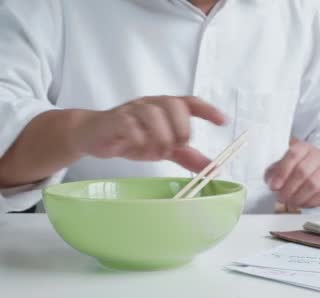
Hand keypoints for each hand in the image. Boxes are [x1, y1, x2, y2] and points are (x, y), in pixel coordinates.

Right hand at [73, 96, 224, 171]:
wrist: (93, 135)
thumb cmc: (131, 137)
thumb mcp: (164, 148)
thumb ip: (188, 156)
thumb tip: (215, 169)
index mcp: (166, 108)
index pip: (190, 102)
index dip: (208, 110)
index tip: (223, 122)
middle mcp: (151, 104)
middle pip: (173, 104)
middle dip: (182, 127)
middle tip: (180, 146)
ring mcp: (132, 110)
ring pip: (152, 113)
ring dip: (161, 135)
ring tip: (161, 152)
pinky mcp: (114, 120)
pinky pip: (128, 123)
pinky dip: (139, 138)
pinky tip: (142, 149)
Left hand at [265, 140, 319, 208]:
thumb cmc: (302, 168)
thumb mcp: (287, 164)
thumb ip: (275, 171)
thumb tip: (270, 181)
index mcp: (304, 148)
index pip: (293, 155)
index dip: (281, 172)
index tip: (274, 186)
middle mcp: (318, 156)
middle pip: (302, 172)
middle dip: (288, 188)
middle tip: (281, 197)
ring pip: (313, 185)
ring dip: (298, 197)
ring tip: (290, 201)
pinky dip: (309, 202)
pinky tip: (302, 203)